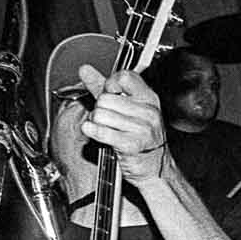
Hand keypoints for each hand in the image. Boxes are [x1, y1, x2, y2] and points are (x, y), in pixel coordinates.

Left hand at [77, 66, 168, 185]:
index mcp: (149, 99)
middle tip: (109, 120)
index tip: (111, 95)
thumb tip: (85, 70)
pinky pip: (100, 131)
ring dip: (96, 123)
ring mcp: (142, 129)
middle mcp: (148, 112)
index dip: (110, 84)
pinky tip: (96, 133)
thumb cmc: (140, 139)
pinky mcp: (131, 145)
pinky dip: (92, 131)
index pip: (124, 77)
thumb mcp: (126, 108)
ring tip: (107, 129)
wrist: (155, 169)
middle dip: (100, 108)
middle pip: (106, 97)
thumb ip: (103, 87)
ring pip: (100, 114)